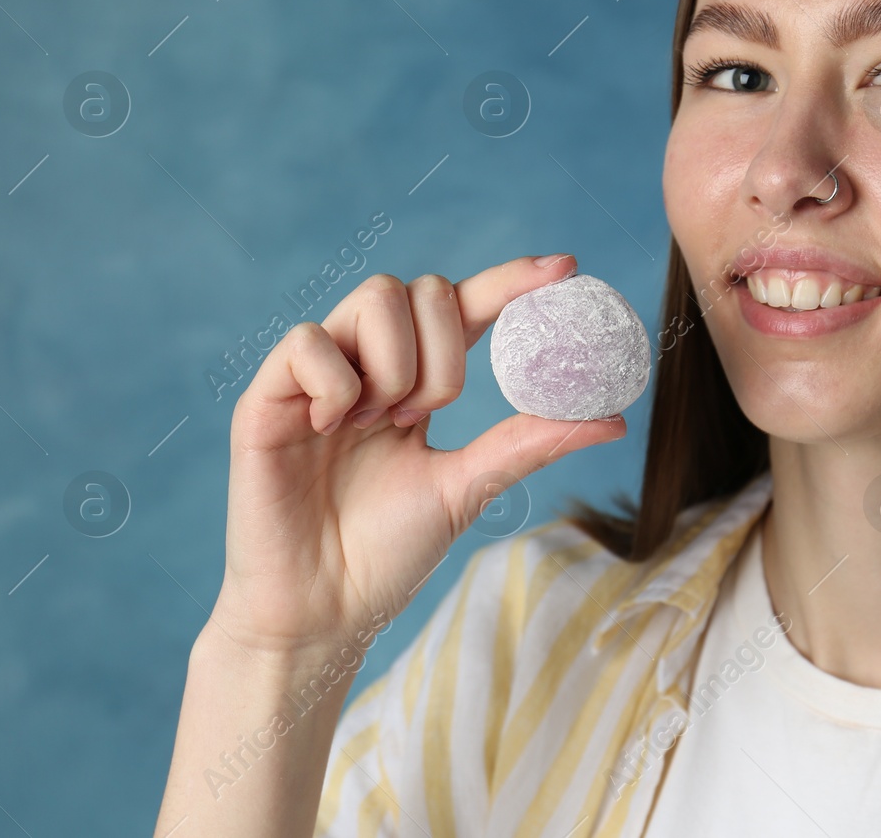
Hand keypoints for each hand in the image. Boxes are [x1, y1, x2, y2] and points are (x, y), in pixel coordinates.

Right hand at [209, 254, 623, 657]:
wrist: (324, 611)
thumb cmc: (387, 552)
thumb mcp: (469, 488)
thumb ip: (528, 443)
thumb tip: (612, 419)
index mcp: (416, 381)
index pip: (467, 307)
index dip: (512, 280)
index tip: (566, 268)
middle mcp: (368, 364)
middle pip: (423, 289)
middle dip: (446, 352)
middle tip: (428, 417)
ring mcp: (318, 375)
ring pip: (374, 297)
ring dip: (398, 363)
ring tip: (383, 425)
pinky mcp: (268, 396)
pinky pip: (308, 341)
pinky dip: (337, 380)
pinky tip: (335, 427)